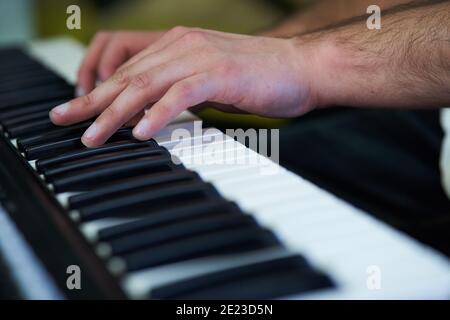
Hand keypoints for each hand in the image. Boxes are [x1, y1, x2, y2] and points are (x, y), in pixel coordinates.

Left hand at [50, 27, 316, 146]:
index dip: (97, 92)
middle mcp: (183, 45)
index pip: (129, 71)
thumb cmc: (257, 79)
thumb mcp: (207, 83)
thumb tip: (150, 113)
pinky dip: (158, 114)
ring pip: (147, 85)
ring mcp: (200, 57)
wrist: (300, 68)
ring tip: (93, 136)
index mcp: (178, 45)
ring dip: (116, 113)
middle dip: (93, 102)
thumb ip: (177, 91)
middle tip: (64, 121)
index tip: (75, 111)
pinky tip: (140, 132)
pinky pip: (180, 95)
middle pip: (129, 77)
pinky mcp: (219, 73)